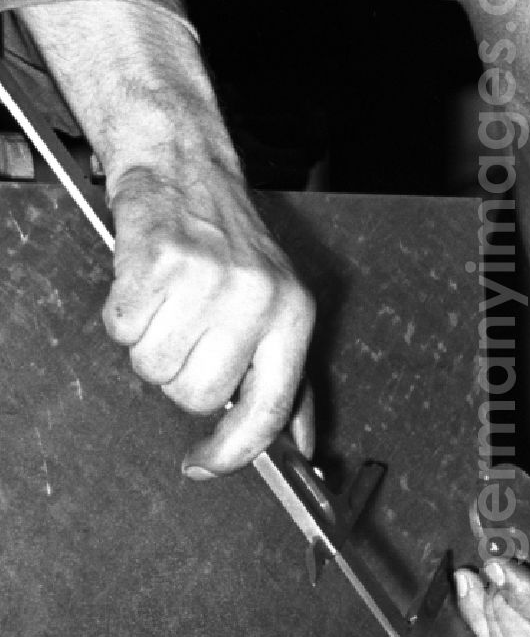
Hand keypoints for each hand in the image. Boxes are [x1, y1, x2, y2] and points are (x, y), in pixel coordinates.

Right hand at [105, 162, 315, 474]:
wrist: (186, 171)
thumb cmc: (230, 245)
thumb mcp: (279, 306)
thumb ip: (289, 380)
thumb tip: (299, 446)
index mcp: (294, 316)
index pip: (268, 410)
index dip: (233, 452)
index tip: (204, 464)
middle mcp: (258, 299)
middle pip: (197, 397)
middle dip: (180, 375)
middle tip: (187, 331)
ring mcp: (209, 280)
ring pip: (154, 368)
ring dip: (149, 343)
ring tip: (168, 301)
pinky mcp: (159, 262)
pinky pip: (123, 329)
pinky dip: (123, 313)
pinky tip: (145, 283)